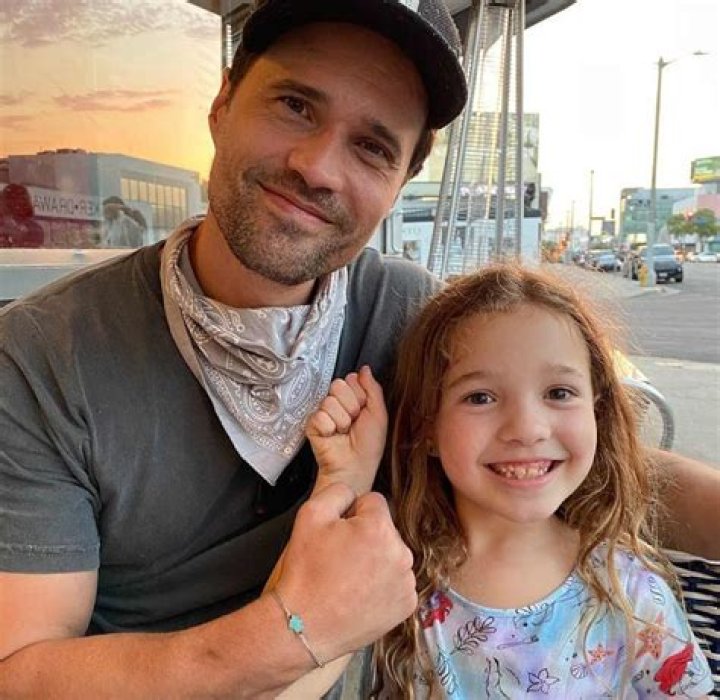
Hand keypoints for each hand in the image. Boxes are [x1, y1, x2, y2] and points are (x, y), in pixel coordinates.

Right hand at [274, 483, 415, 662]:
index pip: (373, 502)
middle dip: (366, 537)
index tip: (339, 533)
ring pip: (391, 555)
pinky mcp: (406, 605)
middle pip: (385, 529)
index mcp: (380, 528)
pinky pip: (397, 582)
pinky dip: (382, 585)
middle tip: (341, 558)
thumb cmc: (306, 572)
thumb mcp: (310, 514)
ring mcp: (406, 582)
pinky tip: (360, 594)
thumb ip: (338, 491)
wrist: (303, 626)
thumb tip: (354, 494)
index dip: (352, 514)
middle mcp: (401, 553)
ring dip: (376, 560)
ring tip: (349, 579)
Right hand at [306, 366, 386, 495]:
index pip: (350, 379)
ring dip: (341, 421)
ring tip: (344, 432)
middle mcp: (337, 403)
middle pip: (337, 386)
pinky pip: (319, 417)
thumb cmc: (369, 445)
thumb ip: (373, 388)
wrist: (356, 467)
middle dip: (350, 406)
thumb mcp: (378, 413)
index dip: (359, 395)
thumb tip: (365, 369)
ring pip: (329, 402)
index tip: (363, 410)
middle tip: (353, 422)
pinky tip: (332, 437)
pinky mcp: (311, 425)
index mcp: (353, 398)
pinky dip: (329, 429)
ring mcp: (323, 413)